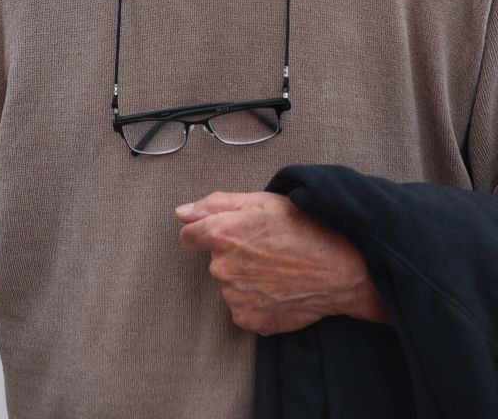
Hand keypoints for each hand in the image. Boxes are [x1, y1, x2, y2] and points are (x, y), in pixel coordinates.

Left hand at [176, 190, 387, 335]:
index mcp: (221, 233)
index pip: (189, 237)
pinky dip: (256, 301)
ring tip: (277, 268)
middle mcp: (222, 267)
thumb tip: (180, 212)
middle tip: (266, 248)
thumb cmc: (304, 228)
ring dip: (245, 278)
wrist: (341, 269)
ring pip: (230, 285)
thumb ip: (214, 205)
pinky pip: (242, 308)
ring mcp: (235, 297)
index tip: (225, 234)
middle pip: (215, 260)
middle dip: (233, 254)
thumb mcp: (260, 201)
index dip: (205, 232)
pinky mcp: (250, 320)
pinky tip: (278, 289)